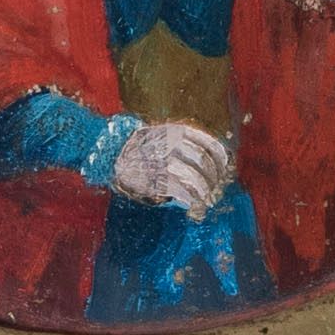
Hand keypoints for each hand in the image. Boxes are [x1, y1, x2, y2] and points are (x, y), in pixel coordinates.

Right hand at [112, 120, 231, 213]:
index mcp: (178, 131)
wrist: (111, 150)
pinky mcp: (155, 176)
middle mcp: (173, 143)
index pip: (211, 145)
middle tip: (214, 191)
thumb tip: (210, 167)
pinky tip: (190, 204)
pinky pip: (180, 190)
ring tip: (203, 200)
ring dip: (203, 192)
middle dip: (213, 180)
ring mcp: (163, 160)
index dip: (221, 161)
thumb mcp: (164, 136)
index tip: (223, 171)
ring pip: (195, 178)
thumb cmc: (142, 147)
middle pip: (204, 163)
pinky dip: (189, 199)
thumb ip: (185, 145)